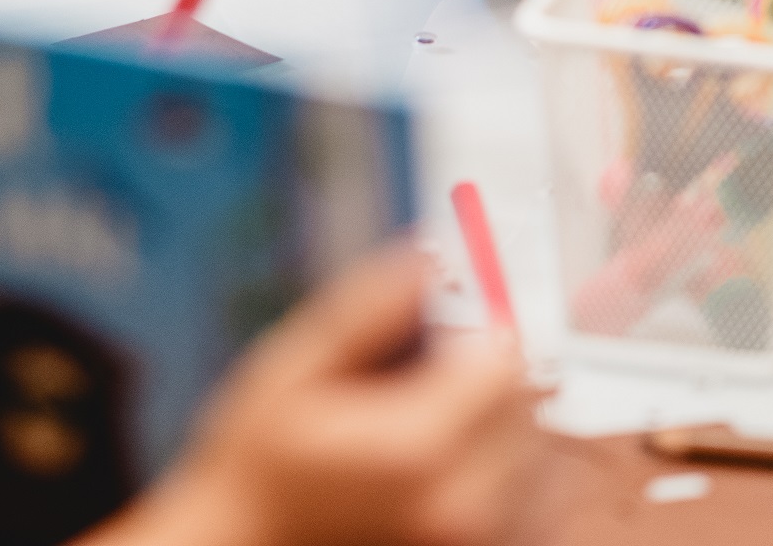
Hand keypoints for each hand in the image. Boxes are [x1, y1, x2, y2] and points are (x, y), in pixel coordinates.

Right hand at [92, 249, 532, 545]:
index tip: (439, 313)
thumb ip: (365, 310)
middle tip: (418, 363)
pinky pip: (515, 483)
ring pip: (527, 440)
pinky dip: (489, 452)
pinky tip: (429, 448)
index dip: (475, 320)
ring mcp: (471, 535)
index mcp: (417, 451)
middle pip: (522, 398)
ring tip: (417, 409)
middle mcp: (459, 503)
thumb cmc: (258, 463)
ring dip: (491, 408)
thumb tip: (425, 256)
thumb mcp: (293, 368)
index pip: (503, 358)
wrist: (245, 542)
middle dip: (482, 363)